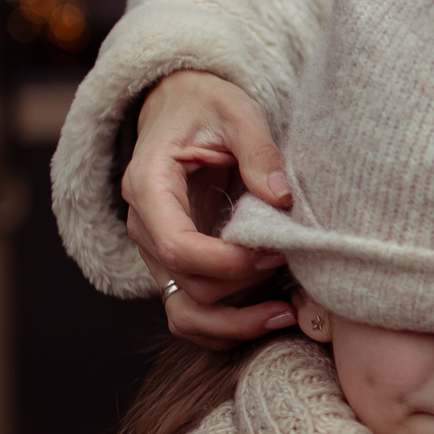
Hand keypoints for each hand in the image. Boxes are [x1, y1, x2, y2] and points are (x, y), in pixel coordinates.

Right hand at [125, 70, 297, 347]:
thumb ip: (258, 150)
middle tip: (290, 265)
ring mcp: (156, 251)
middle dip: (243, 287)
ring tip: (286, 313)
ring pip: (185, 314)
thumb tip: (280, 199)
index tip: (273, 252)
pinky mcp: (174, 265)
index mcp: (148, 186)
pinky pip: (192, 313)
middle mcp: (143, 226)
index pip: (177, 246)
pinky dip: (228, 326)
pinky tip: (271, 314)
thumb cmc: (206, 107)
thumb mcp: (236, 111)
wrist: (180, 108)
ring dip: (235, 324)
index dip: (228, 262)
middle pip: (186, 286)